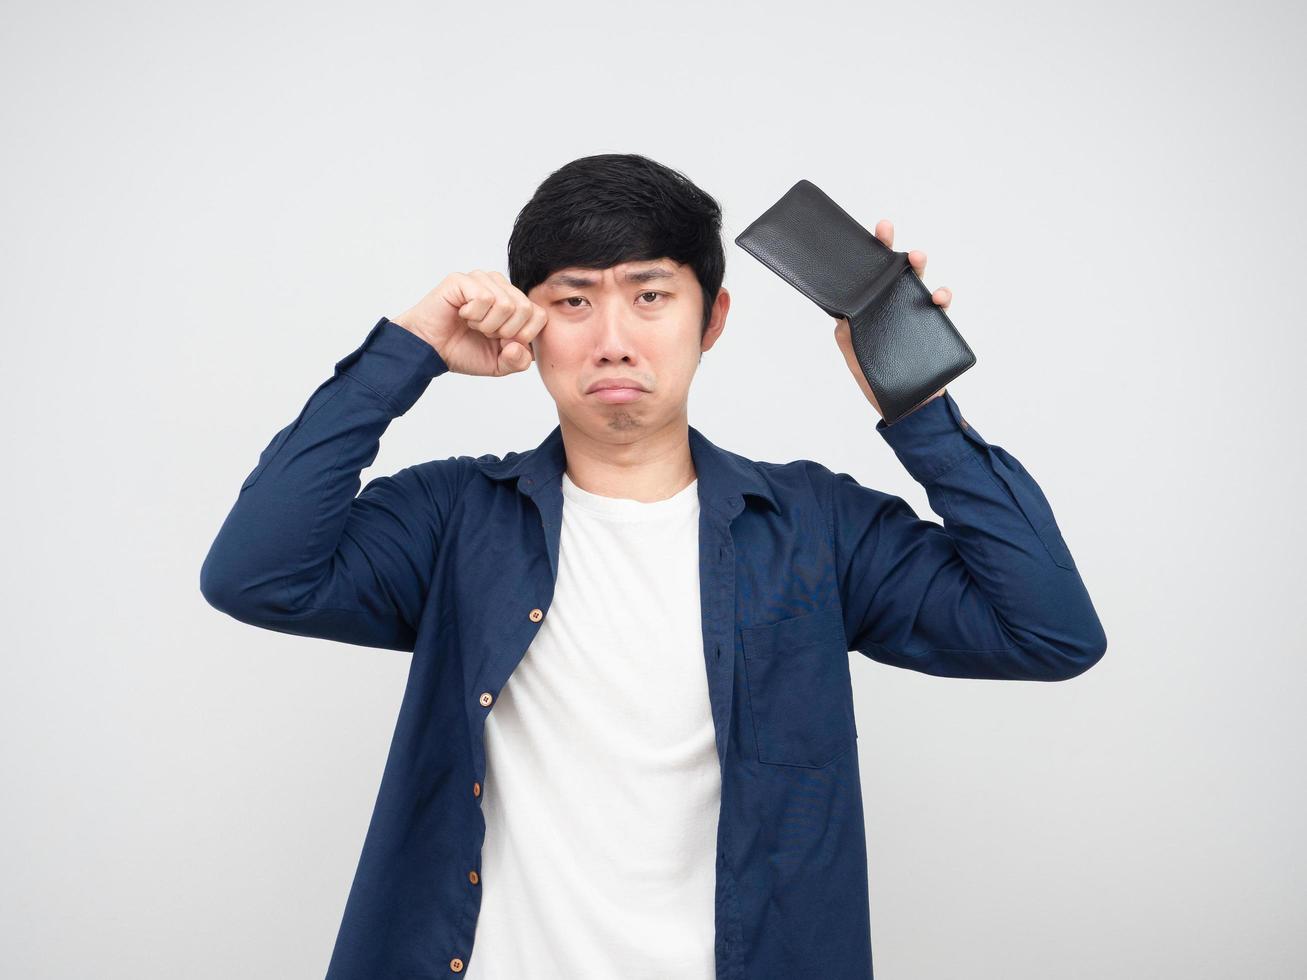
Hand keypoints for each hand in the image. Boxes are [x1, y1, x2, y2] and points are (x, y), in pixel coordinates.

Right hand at [391, 270, 545, 377]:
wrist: (430, 350)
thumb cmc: (462, 351)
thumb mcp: (499, 365)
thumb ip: (519, 361)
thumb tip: (519, 345)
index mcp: (514, 303)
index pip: (540, 315)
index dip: (524, 336)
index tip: (501, 342)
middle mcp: (501, 287)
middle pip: (525, 309)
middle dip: (504, 332)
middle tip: (484, 332)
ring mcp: (482, 279)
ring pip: (506, 304)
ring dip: (487, 324)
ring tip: (472, 324)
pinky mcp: (463, 280)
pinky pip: (485, 298)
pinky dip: (473, 316)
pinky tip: (462, 314)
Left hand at [832, 219, 950, 418]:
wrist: (906, 406)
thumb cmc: (877, 380)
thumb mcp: (854, 355)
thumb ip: (847, 334)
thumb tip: (842, 313)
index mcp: (872, 308)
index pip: (870, 276)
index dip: (875, 250)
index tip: (877, 228)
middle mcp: (894, 305)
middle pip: (896, 271)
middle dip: (894, 246)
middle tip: (887, 231)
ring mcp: (915, 314)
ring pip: (919, 281)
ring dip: (920, 266)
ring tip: (916, 258)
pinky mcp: (934, 326)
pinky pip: (941, 306)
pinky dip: (942, 296)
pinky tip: (937, 297)